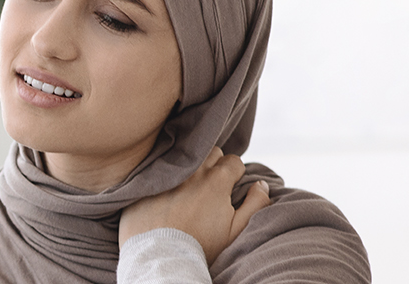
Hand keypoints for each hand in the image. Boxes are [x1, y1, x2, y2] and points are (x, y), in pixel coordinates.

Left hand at [119, 147, 272, 263]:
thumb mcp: (236, 230)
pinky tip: (166, 188)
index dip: (235, 174)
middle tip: (211, 185)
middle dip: (215, 165)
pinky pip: (159, 166)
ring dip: (192, 165)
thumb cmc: (201, 246)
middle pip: (211, 153)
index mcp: (217, 180)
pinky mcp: (147, 180)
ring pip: (186, 156)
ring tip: (190, 184)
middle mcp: (192, 171)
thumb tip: (262, 184)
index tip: (229, 187)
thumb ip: (255, 204)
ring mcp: (168, 173)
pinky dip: (166, 173)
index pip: (234, 161)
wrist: (162, 255)